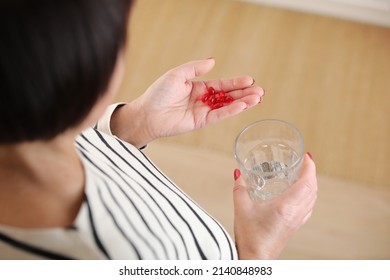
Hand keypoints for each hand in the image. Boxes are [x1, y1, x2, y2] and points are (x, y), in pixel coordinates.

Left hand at [111, 58, 263, 146]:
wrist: (147, 113)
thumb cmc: (158, 93)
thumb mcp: (177, 74)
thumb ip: (195, 68)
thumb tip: (212, 61)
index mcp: (198, 87)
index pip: (221, 84)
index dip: (235, 82)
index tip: (250, 79)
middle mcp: (203, 99)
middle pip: (228, 96)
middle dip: (244, 93)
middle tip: (260, 91)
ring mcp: (203, 111)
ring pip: (227, 106)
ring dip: (242, 102)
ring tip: (257, 98)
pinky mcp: (200, 122)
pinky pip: (219, 115)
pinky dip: (231, 110)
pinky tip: (242, 105)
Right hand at [233, 153, 317, 258]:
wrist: (255, 259)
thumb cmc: (250, 237)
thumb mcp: (241, 207)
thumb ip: (240, 188)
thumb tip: (239, 173)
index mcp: (286, 206)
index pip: (307, 182)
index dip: (310, 167)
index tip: (307, 156)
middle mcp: (296, 213)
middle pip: (313, 189)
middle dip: (311, 173)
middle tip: (304, 162)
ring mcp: (297, 221)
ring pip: (313, 198)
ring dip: (311, 184)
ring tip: (303, 174)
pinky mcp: (295, 226)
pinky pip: (308, 207)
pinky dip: (308, 196)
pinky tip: (299, 194)